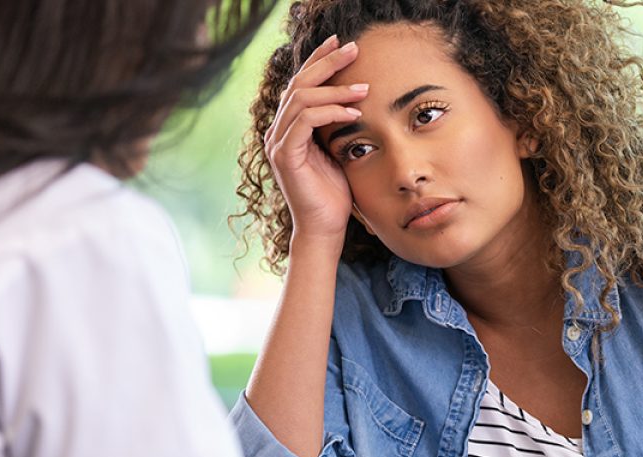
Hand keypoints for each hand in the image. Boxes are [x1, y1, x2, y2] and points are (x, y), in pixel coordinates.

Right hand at [263, 35, 367, 245]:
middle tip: (353, 48)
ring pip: (301, 99)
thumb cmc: (335, 192)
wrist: (324, 227)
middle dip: (326, 62)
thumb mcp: (338, 149)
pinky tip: (353, 112)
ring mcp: (278, 142)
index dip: (319, 61)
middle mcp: (278, 130)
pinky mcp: (285, 155)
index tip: (340, 44)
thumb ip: (337, 124)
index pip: (301, 84)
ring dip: (335, 90)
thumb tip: (355, 99)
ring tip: (364, 88)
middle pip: (298, 83)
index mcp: (288, 126)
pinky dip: (330, 112)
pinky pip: (305, 121)